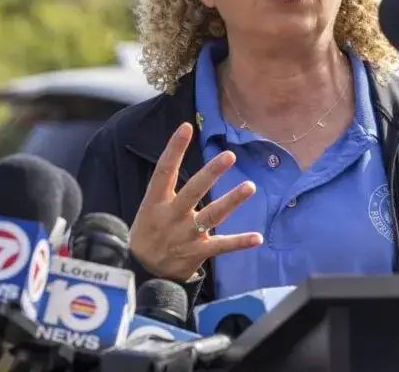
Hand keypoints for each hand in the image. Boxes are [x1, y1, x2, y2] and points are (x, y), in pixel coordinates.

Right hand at [129, 122, 262, 281]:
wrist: (140, 271)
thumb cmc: (148, 232)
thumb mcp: (147, 207)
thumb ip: (165, 187)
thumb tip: (177, 154)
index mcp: (155, 202)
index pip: (164, 170)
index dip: (174, 149)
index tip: (186, 127)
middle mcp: (171, 216)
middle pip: (193, 191)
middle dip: (211, 173)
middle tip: (229, 155)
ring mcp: (185, 234)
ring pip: (212, 215)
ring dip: (231, 201)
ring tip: (250, 186)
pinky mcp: (198, 252)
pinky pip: (222, 246)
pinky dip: (240, 242)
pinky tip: (257, 238)